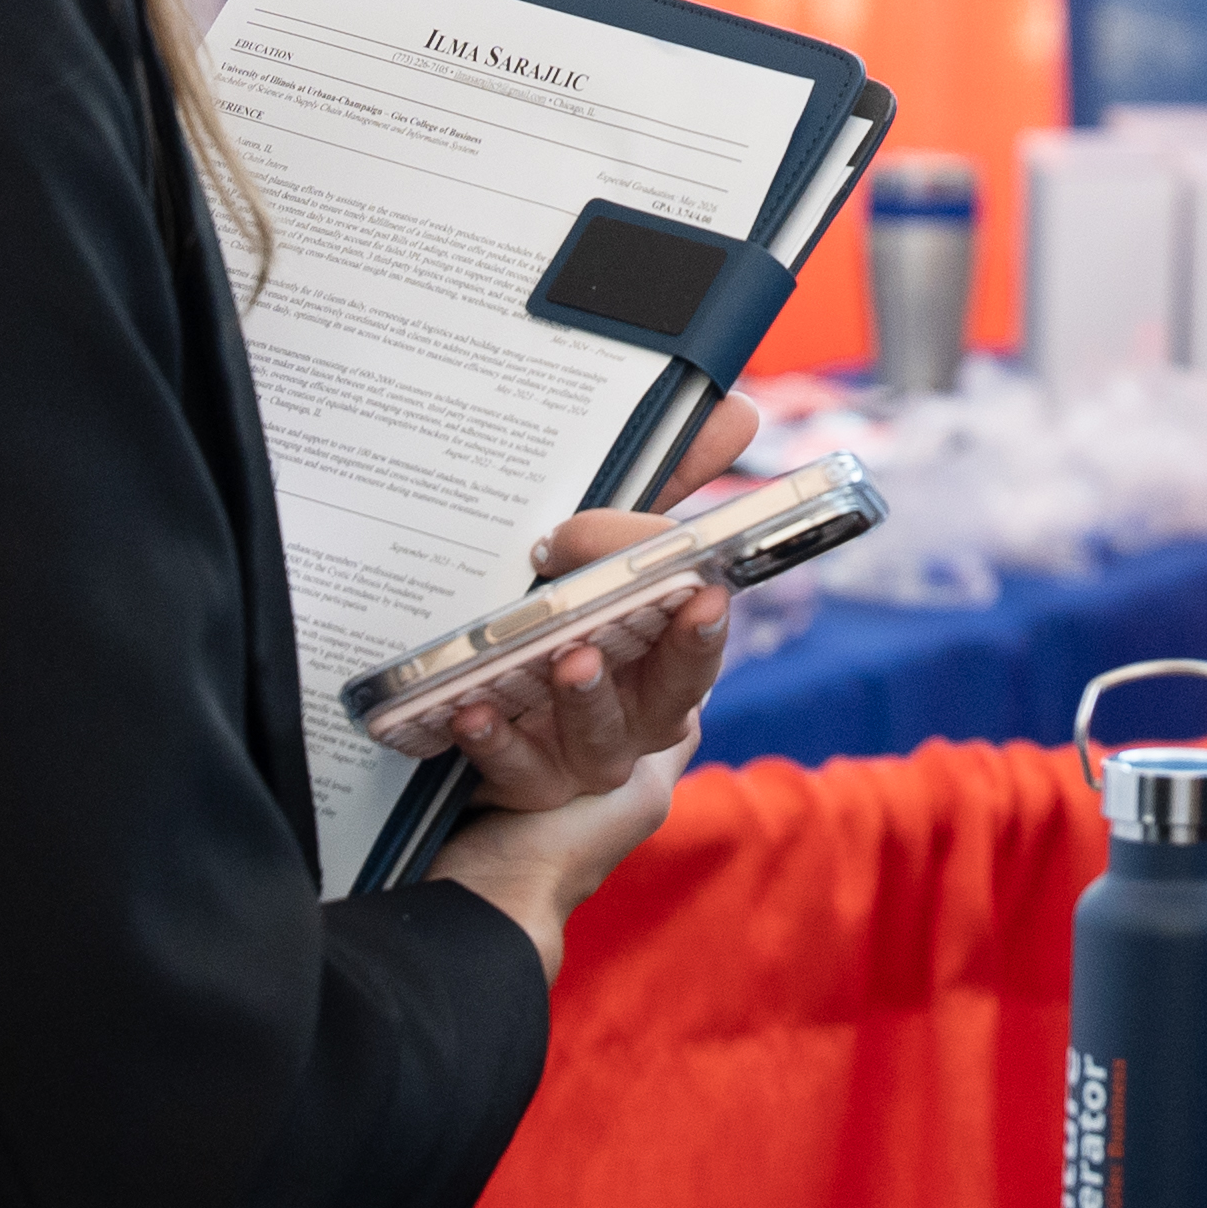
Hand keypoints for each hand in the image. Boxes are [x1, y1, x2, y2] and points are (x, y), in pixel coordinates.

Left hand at [420, 461, 756, 975]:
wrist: (486, 748)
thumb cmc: (559, 634)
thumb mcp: (604, 555)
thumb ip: (668, 485)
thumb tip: (737, 411)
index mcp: (668, 659)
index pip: (699, 635)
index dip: (706, 616)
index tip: (701, 580)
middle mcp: (641, 718)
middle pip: (673, 693)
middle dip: (678, 654)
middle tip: (674, 613)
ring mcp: (589, 764)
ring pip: (601, 739)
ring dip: (586, 699)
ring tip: (566, 659)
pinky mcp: (530, 796)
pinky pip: (519, 773)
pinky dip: (496, 743)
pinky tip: (469, 712)